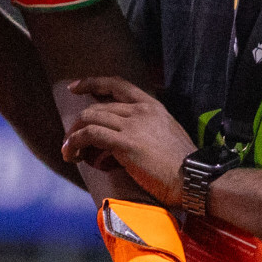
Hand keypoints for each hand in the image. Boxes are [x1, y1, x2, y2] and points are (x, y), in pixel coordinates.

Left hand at [63, 76, 194, 208]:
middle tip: (70, 141)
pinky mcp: (125, 143)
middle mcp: (141, 110)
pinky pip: (91, 135)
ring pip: (90, 118)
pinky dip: (76, 143)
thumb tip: (123, 138)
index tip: (76, 87)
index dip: (93, 83)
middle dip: (78, 123)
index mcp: (152, 106)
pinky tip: (72, 154)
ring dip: (73, 135)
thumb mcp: (167, 134)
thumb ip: (147, 128)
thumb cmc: (184, 165)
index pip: (117, 84)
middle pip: (97, 107)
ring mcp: (133, 125)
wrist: (194, 178)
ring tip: (68, 152)